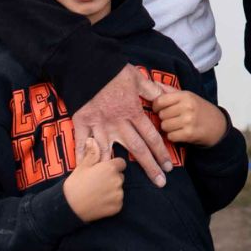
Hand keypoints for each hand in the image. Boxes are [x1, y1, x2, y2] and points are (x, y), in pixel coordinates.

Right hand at [63, 135, 126, 221]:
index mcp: (110, 168)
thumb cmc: (75, 185)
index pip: (120, 163)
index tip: (104, 171)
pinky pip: (118, 202)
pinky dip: (111, 202)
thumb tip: (92, 140)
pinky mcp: (118, 207)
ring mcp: (118, 194)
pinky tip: (99, 202)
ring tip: (97, 193)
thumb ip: (92, 153)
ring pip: (119, 189)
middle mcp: (117, 180)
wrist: (69, 208)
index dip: (112, 166)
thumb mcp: (82, 166)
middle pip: (120, 176)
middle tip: (98, 183)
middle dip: (112, 178)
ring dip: (112, 191)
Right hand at [72, 66, 170, 185]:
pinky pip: (82, 144)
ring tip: (121, 186)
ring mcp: (99, 124)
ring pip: (109, 152)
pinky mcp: (81, 123)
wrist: (86, 64)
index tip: (168, 166)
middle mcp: (117, 122)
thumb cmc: (113, 71)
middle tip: (160, 183)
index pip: (151, 136)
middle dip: (150, 166)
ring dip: (115, 170)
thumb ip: (151, 90)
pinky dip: (82, 159)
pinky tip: (86, 173)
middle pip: (137, 148)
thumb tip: (164, 98)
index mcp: (132, 112)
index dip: (161, 152)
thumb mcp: (137, 77)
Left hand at [154, 90, 227, 147]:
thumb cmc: (200, 110)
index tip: (160, 108)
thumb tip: (153, 83)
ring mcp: (188, 120)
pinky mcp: (189, 134)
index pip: (160, 100)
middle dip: (164, 118)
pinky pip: (170, 136)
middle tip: (173, 118)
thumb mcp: (188, 96)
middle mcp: (187, 106)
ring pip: (164, 126)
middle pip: (161, 115)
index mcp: (185, 95)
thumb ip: (170, 90)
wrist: (218, 125)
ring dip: (168, 128)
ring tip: (177, 125)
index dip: (156, 106)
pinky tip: (181, 132)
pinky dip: (173, 136)